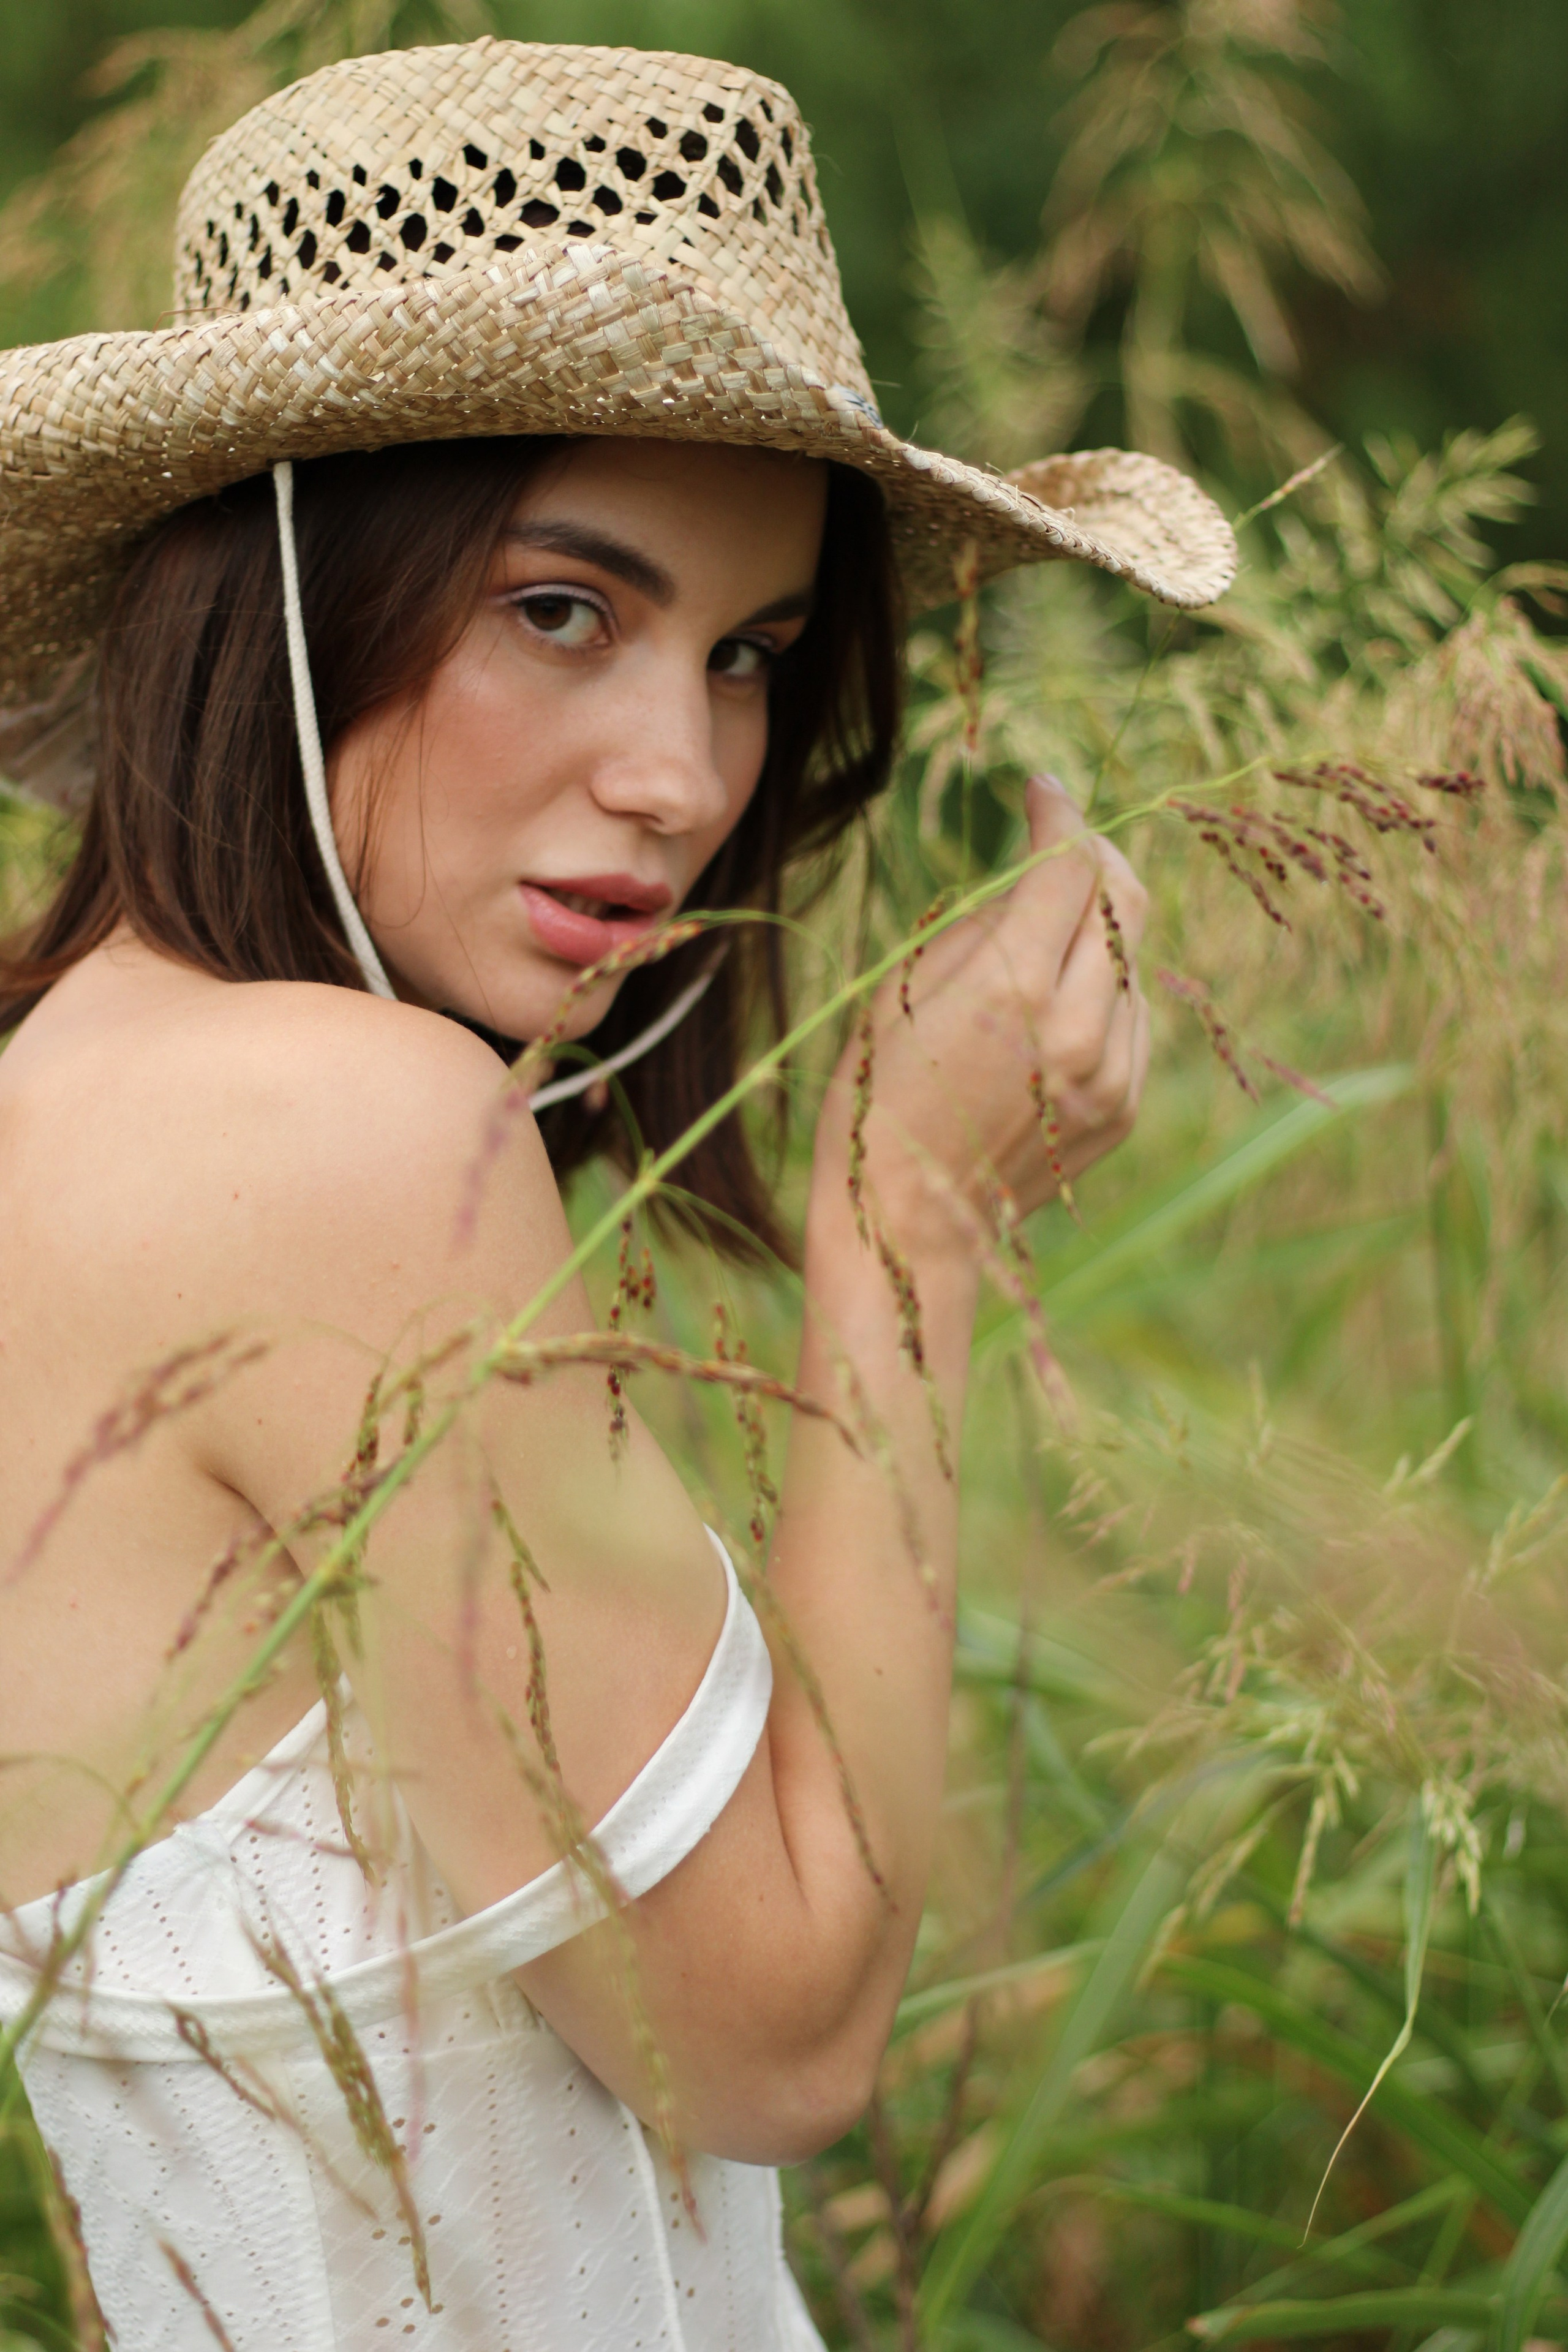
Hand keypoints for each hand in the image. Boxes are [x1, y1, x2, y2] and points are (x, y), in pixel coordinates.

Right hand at [819, 775, 1148, 1252]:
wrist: (907, 1223)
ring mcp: (1111, 1074)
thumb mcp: (904, 989)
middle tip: (1061, 841)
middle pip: (1124, 900)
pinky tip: (1050, 1011)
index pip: (1071, 867)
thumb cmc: (879, 1095)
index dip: (1061, 816)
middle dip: (1095, 856)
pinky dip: (1102, 993)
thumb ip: (983, 921)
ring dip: (1094, 930)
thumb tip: (1038, 865)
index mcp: (1015, 990)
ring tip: (1035, 944)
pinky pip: (1133, 1019)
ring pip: (1130, 960)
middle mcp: (1080, 1030)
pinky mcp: (1124, 1107)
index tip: (1043, 791)